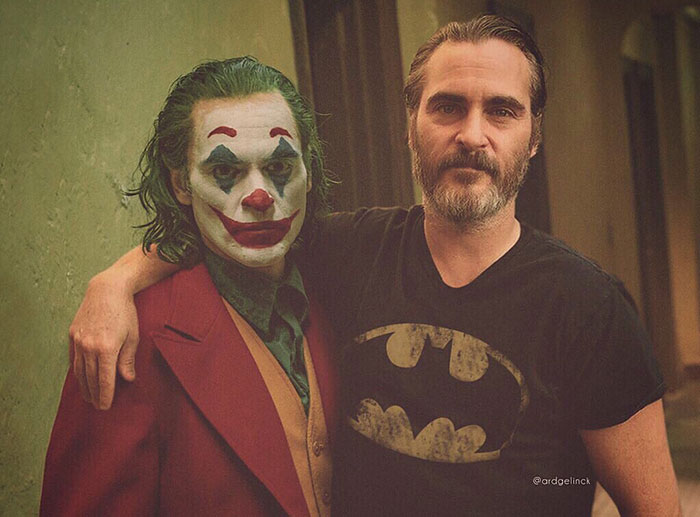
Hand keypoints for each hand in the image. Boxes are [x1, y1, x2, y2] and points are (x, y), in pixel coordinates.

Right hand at [69, 270, 138, 408]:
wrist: (107, 290)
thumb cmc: (125, 312)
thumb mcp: (133, 336)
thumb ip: (128, 360)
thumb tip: (127, 379)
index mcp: (106, 349)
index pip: (104, 380)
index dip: (105, 396)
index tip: (105, 407)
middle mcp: (89, 347)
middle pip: (90, 378)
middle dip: (94, 395)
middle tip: (97, 406)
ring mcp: (78, 341)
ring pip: (79, 370)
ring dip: (84, 386)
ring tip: (88, 397)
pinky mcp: (72, 334)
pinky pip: (74, 358)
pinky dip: (77, 371)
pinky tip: (81, 378)